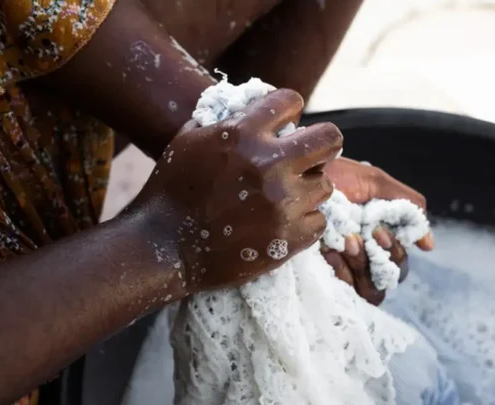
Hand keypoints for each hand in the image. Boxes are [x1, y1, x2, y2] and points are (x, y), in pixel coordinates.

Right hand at [131, 89, 342, 294]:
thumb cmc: (170, 190)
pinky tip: (282, 222)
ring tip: (285, 196)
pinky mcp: (290, 238)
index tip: (285, 123)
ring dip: (308, 187)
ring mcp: (283, 203)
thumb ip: (224, 119)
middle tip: (308, 156)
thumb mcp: (188, 140)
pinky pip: (319, 221)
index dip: (289, 110)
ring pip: (325, 184)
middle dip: (320, 144)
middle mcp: (269, 164)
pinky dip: (304, 221)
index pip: (292, 101)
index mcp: (243, 134)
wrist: (163, 248)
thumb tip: (251, 106)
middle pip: (331, 139)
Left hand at [322, 157, 433, 304]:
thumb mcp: (373, 182)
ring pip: (371, 291)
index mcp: (375, 236)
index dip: (396, 253)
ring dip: (362, 265)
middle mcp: (361, 256)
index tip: (380, 233)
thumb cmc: (333, 175)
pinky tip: (329, 251)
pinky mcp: (321, 275)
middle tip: (364, 237)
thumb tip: (428, 245)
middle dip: (381, 258)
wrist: (297, 175)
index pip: (398, 263)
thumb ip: (406, 207)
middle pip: (389, 279)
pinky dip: (342, 272)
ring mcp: (341, 268)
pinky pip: (346, 292)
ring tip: (346, 242)